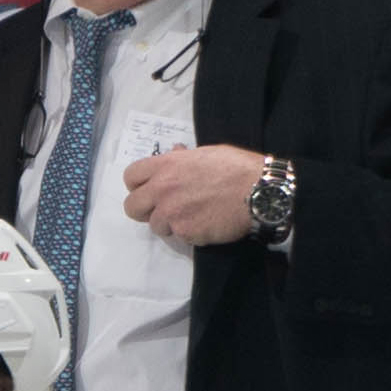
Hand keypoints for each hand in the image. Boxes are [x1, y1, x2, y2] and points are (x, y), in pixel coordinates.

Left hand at [123, 143, 268, 244]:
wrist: (259, 192)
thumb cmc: (237, 168)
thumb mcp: (206, 154)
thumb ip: (183, 158)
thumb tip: (174, 154)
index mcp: (166, 165)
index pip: (130, 176)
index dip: (138, 185)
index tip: (149, 190)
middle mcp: (162, 189)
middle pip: (132, 207)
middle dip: (145, 210)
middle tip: (163, 209)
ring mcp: (172, 213)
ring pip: (156, 226)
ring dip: (170, 224)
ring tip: (194, 217)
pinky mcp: (186, 233)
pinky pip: (180, 237)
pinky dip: (191, 233)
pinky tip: (207, 224)